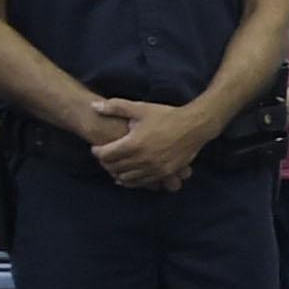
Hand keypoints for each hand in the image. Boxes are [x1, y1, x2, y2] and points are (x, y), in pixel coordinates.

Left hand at [88, 98, 212, 189]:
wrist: (195, 126)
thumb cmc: (167, 116)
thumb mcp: (140, 108)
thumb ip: (115, 107)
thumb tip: (93, 106)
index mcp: (133, 144)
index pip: (105, 155)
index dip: (97, 151)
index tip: (97, 147)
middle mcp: (142, 159)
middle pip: (114, 168)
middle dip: (105, 163)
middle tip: (105, 157)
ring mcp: (154, 168)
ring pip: (126, 178)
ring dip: (117, 173)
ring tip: (115, 166)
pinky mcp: (164, 173)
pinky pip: (142, 182)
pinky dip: (131, 181)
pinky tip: (128, 176)